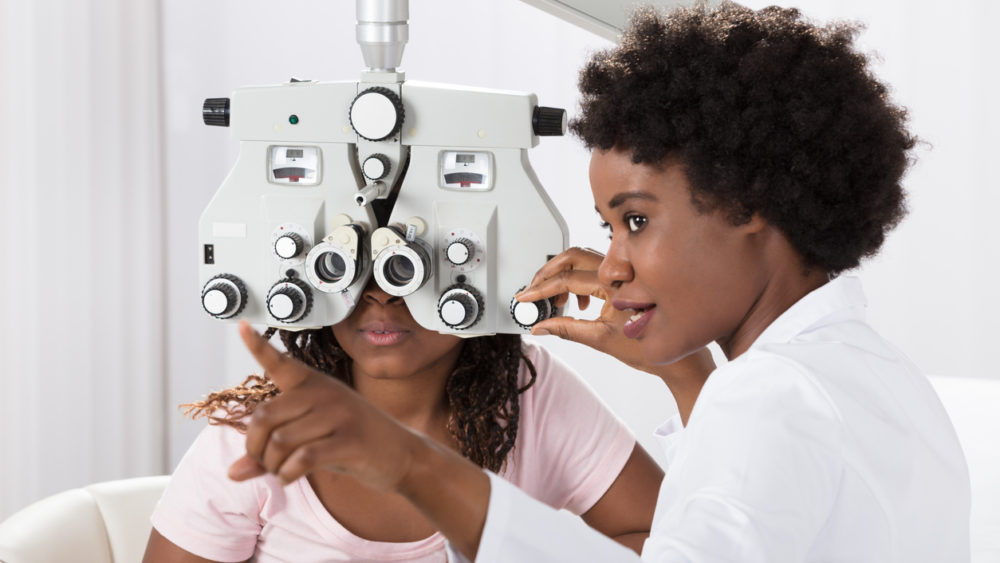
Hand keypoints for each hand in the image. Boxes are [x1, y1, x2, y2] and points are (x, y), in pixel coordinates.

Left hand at [227, 321, 421, 490]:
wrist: (401, 454)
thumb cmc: (351, 442)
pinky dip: (287, 474)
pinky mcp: (350, 441)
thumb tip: (233, 472)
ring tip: (282, 472)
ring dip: (272, 465)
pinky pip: (302, 458)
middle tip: (265, 461)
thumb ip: (270, 452)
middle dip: (255, 448)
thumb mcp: (311, 439)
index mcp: (314, 384)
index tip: (242, 326)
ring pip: (280, 441)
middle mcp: (324, 394)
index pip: (280, 362)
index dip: (258, 346)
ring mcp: (339, 415)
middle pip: (264, 417)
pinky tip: (290, 477)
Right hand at [517, 247, 715, 378]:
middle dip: (547, 272)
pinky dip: (577, 281)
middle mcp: (619, 273)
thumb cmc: (648, 347)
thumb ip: (566, 329)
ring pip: (582, 260)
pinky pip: (594, 269)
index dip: (541, 290)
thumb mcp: (600, 340)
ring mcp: (623, 274)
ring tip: (553, 300)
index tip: (525, 298)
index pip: (567, 279)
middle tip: (532, 290)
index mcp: (613, 286)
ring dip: (561, 275)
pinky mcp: (624, 279)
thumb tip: (541, 326)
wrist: (677, 358)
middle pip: (572, 257)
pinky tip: (577, 302)